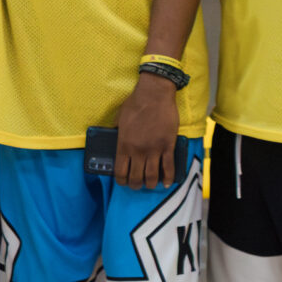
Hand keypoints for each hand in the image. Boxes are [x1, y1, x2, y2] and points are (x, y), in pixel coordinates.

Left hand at [113, 73, 180, 188]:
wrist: (154, 95)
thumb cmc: (135, 104)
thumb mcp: (119, 119)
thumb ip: (116, 131)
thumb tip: (112, 137)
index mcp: (123, 145)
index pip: (120, 171)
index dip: (121, 180)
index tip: (123, 183)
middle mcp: (138, 151)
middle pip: (136, 177)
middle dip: (135, 185)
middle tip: (137, 185)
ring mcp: (154, 149)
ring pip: (152, 176)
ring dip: (150, 184)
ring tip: (150, 186)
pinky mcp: (168, 146)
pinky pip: (169, 167)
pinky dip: (168, 178)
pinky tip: (166, 183)